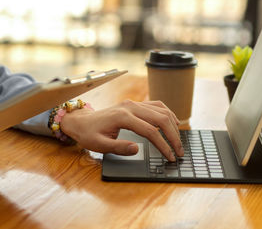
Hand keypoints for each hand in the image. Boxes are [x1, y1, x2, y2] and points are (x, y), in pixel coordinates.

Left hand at [60, 100, 182, 160]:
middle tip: (179, 152)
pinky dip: (167, 114)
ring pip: (161, 110)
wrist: (81, 121)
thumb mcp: (99, 145)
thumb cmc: (89, 134)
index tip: (170, 157)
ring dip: (173, 124)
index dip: (163, 145)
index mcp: (123, 117)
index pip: (150, 131)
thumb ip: (118, 148)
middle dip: (173, 136)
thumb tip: (137, 149)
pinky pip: (156, 105)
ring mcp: (133, 103)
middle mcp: (131, 107)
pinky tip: (173, 123)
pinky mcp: (134, 104)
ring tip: (178, 140)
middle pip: (161, 118)